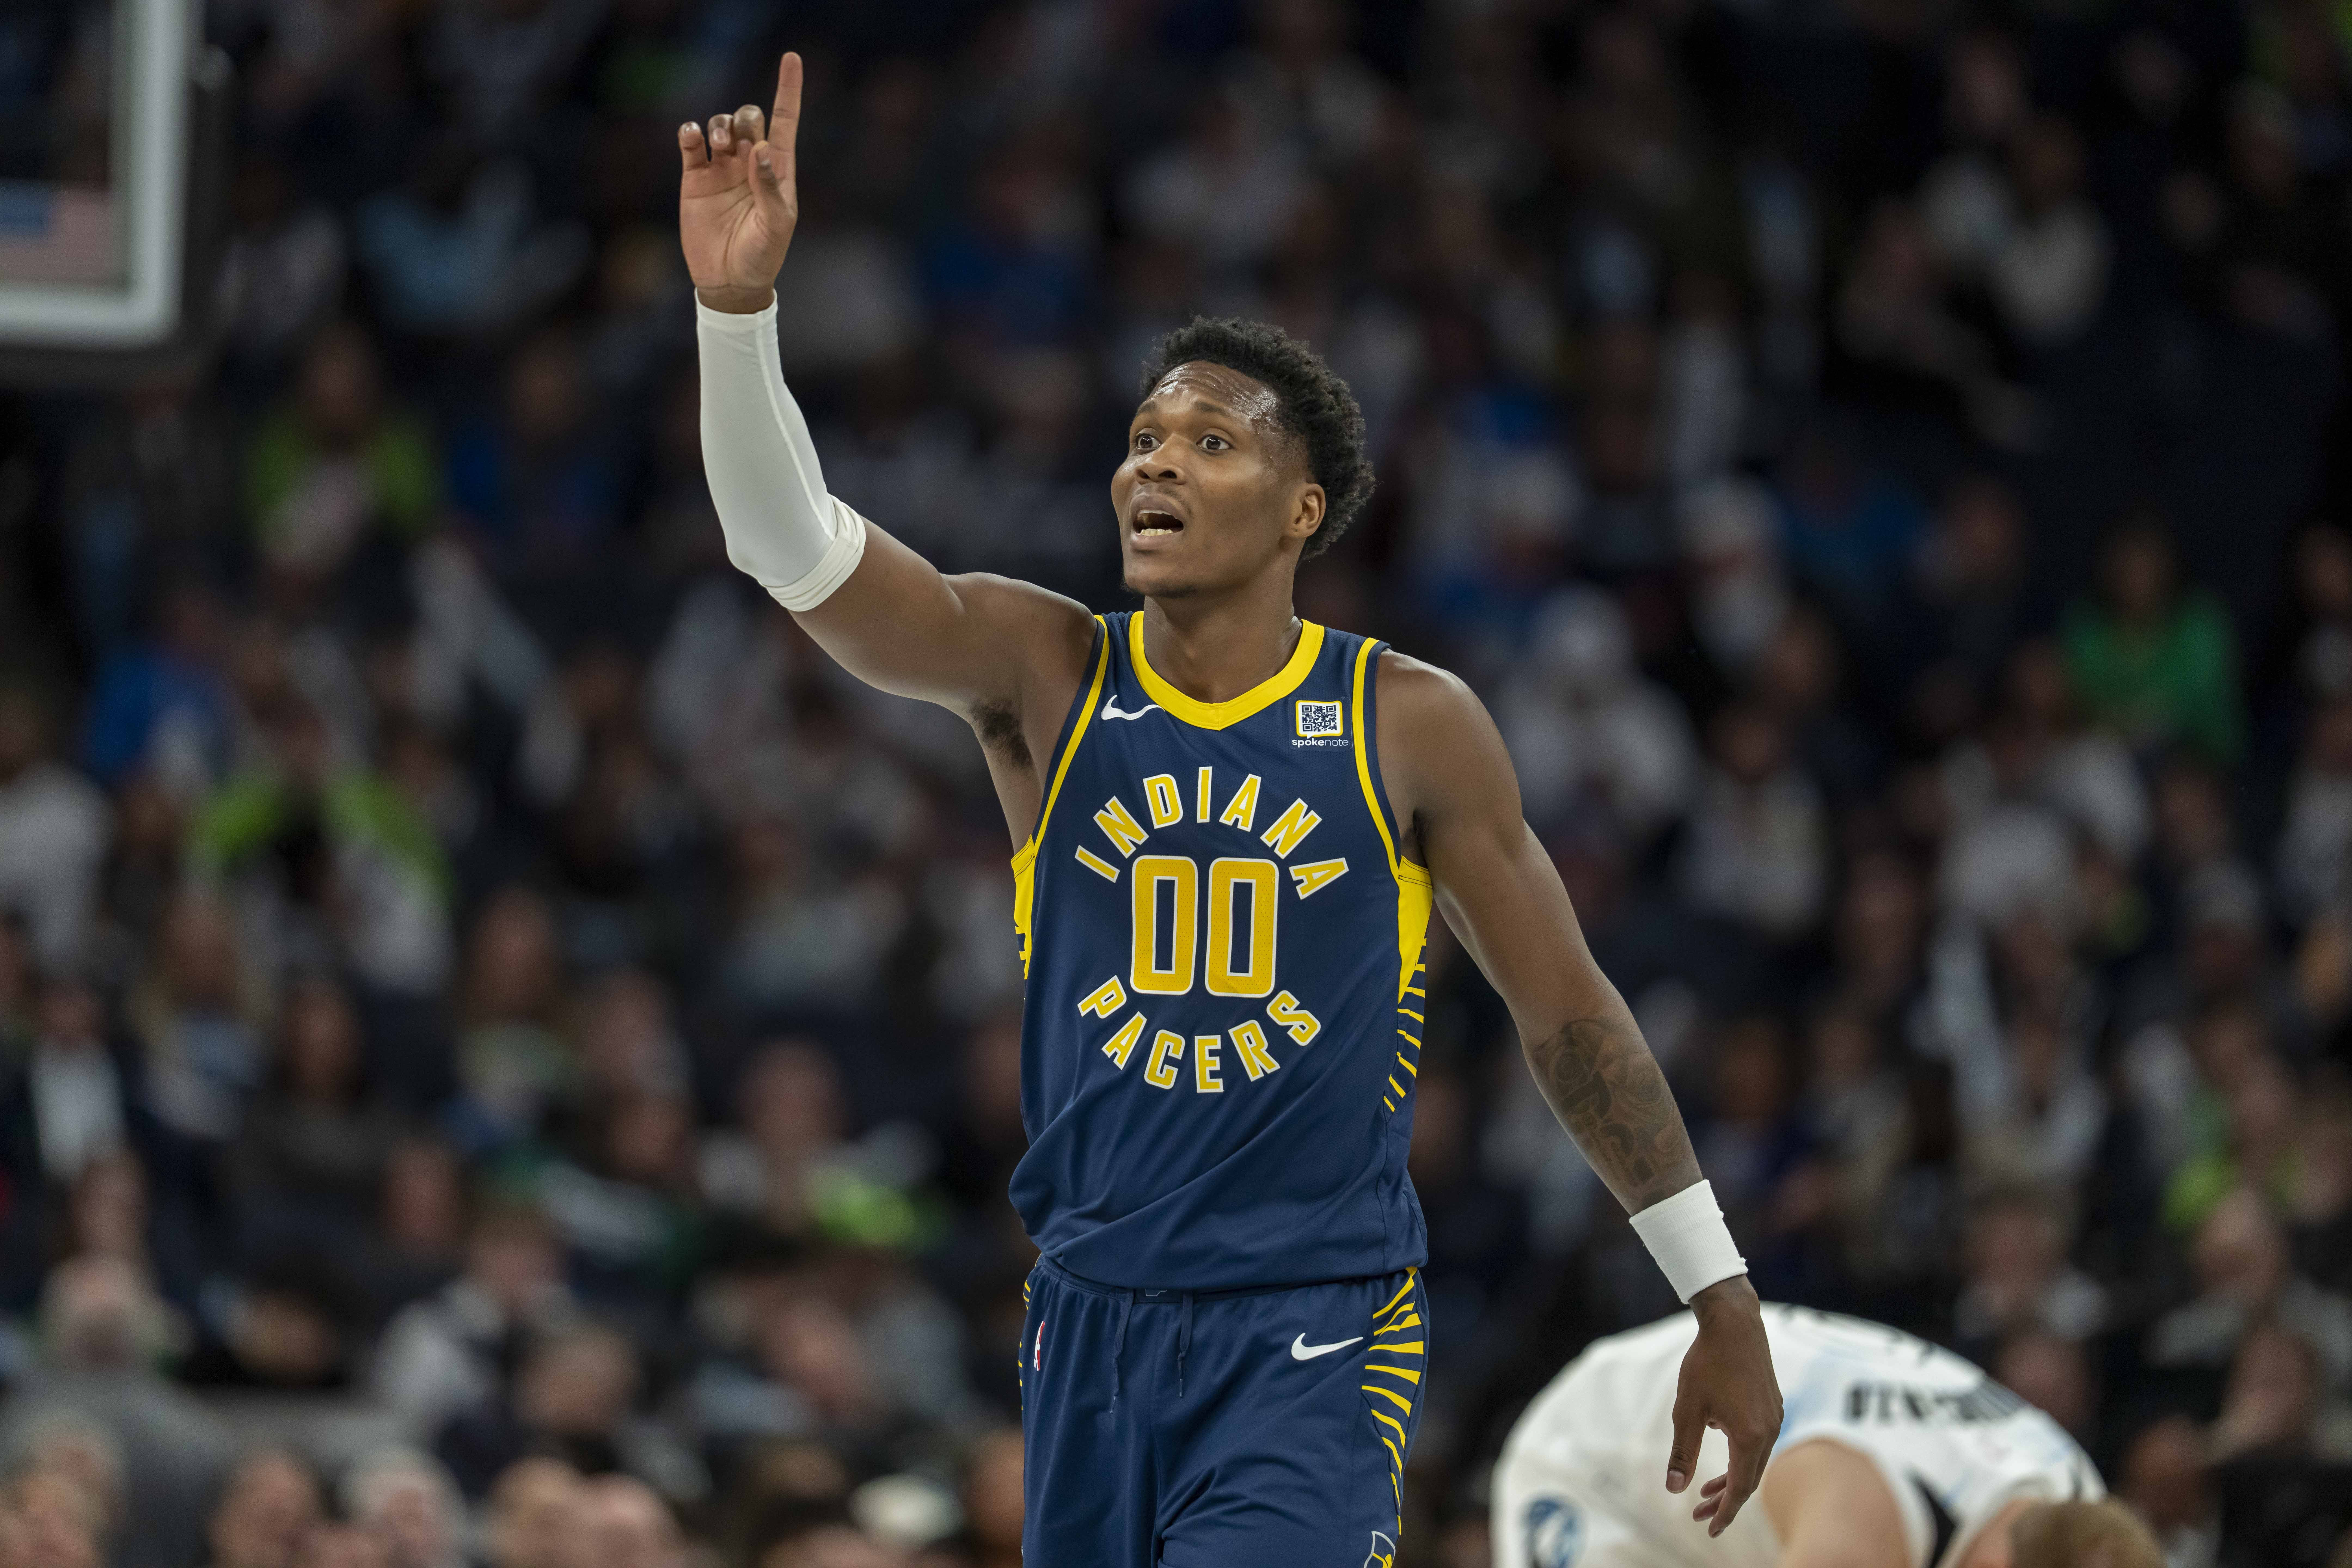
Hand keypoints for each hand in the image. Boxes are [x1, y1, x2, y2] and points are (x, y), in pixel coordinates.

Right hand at [678, 52, 801, 312]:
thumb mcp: (776, 226)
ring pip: (721, 125)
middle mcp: (749, 163)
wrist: (729, 280)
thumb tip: (762, 150)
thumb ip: (769, 187)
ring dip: (720, 126)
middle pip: (750, 118)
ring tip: (718, 145)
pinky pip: (691, 144)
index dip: (788, 89)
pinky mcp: (695, 178)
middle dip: (747, 118)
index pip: (785, 121)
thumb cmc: (761, 255)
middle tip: (740, 142)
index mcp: (777, 170)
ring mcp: (721, 168)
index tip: (791, 58)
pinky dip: (690, 133)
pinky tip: (692, 137)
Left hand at [1668, 1276, 1780, 1537]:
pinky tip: (1720, 1448)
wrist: (1734, 1322)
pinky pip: (1759, 1443)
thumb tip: (1674, 1489)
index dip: (1724, 1513)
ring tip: (1705, 1491)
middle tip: (1701, 1516)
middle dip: (1725, 1501)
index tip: (1710, 1530)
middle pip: (1749, 1480)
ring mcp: (1775, 1418)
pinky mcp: (1773, 1406)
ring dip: (1732, 1479)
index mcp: (1749, 1438)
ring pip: (1755, 1462)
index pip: (1739, 1490)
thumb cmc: (1707, 1363)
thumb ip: (1683, 1452)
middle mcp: (1769, 1432)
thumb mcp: (1687, 1410)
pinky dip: (1741, 1457)